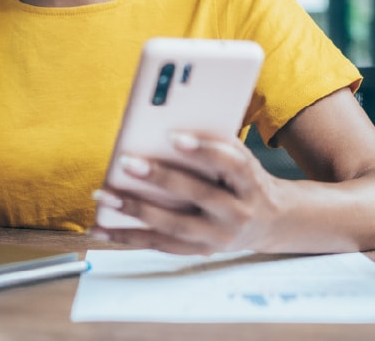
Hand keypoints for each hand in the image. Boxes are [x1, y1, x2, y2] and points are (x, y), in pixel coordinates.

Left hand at [92, 132, 286, 254]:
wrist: (273, 221)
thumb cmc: (245, 177)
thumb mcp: (241, 156)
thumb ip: (213, 141)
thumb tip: (165, 124)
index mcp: (249, 181)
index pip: (230, 163)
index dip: (203, 149)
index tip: (173, 135)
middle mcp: (237, 213)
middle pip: (197, 194)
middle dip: (159, 178)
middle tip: (126, 162)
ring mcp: (218, 237)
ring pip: (173, 226)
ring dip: (134, 210)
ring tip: (103, 195)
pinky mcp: (200, 251)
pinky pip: (160, 245)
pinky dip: (128, 236)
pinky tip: (101, 228)